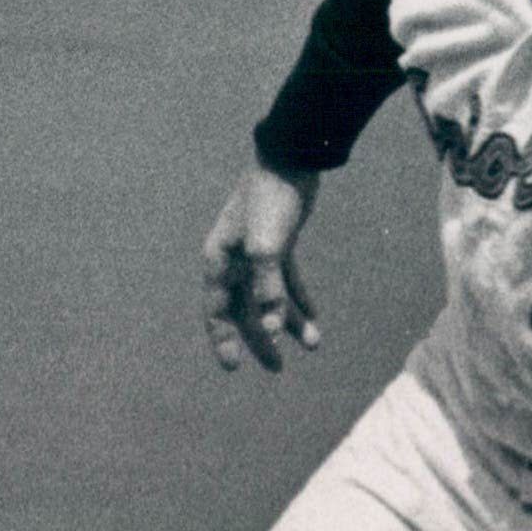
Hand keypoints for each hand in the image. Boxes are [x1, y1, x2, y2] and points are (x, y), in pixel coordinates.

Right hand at [202, 161, 323, 371]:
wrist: (291, 161)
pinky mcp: (279, 246)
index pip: (217, 310)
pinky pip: (286, 282)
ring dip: (288, 322)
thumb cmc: (272, 201)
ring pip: (268, 298)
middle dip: (259, 339)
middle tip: (276, 369)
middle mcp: (232, 259)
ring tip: (313, 346)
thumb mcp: (269, 247)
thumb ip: (268, 288)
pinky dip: (299, 300)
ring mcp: (255, 253)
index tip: (233, 367)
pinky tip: (315, 320)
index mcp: (218, 260)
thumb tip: (272, 328)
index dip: (224, 339)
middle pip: (243, 310)